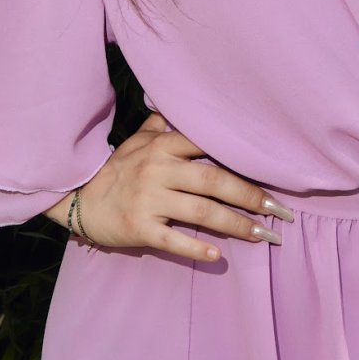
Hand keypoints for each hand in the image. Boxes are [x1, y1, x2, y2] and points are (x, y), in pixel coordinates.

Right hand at [50, 113, 293, 263]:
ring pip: (201, 211)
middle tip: (280, 212)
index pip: (210, 146)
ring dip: (237, 225)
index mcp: (163, 147)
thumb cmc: (117, 169)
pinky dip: (196, 248)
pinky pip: (172, 239)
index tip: (273, 169)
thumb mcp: (137, 141)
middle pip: (214, 181)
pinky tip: (218, 256)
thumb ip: (163, 125)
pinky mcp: (140, 228)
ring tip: (264, 236)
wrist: (78, 198)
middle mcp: (159, 170)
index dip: (243, 158)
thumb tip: (181, 103)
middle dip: (251, 196)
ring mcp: (149, 200)